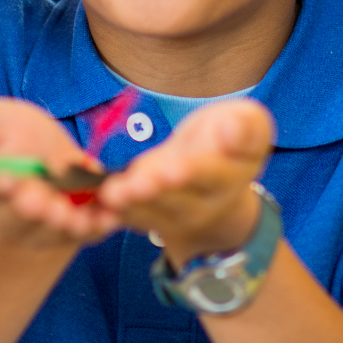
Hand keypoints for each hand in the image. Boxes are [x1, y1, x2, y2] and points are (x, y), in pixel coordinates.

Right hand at [0, 98, 120, 249]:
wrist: (42, 149)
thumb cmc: (7, 132)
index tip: (3, 177)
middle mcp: (1, 217)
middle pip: (10, 221)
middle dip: (26, 211)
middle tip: (37, 200)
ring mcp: (35, 229)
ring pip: (46, 233)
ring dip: (59, 225)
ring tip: (69, 214)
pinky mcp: (69, 231)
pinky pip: (82, 235)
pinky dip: (95, 228)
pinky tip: (106, 218)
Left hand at [99, 98, 273, 266]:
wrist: (219, 180)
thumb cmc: (229, 139)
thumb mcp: (249, 125)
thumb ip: (246, 128)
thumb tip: (231, 130)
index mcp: (230, 175)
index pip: (210, 173)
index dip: (191, 171)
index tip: (173, 167)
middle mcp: (204, 203)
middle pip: (176, 198)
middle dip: (152, 190)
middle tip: (131, 185)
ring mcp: (175, 216)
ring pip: (149, 211)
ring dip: (128, 203)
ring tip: (109, 193)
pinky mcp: (149, 217)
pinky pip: (129, 216)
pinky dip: (111, 210)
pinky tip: (93, 199)